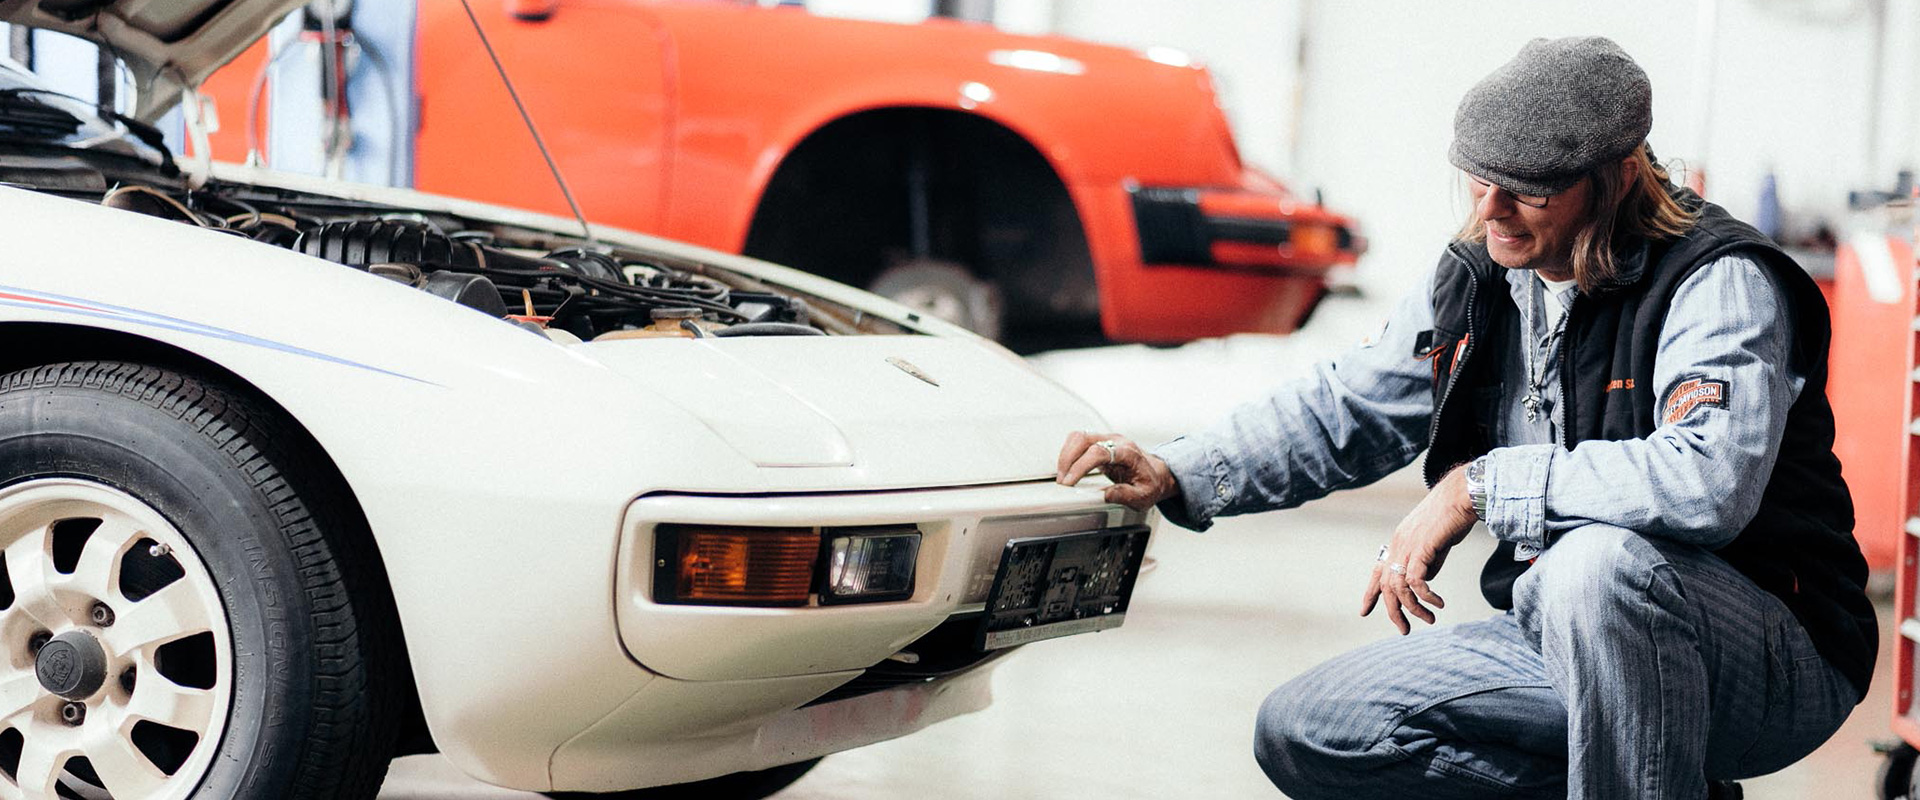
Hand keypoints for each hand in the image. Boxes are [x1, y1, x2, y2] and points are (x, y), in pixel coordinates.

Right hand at [1056, 431, 1178, 510]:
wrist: (1155, 474)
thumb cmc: (1150, 483)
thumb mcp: (1144, 496)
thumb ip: (1126, 495)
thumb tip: (1107, 494)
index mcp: (1128, 452)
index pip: (1098, 452)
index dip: (1080, 466)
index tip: (1069, 481)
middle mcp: (1116, 441)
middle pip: (1084, 439)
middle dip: (1067, 459)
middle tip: (1063, 480)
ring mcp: (1106, 439)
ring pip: (1078, 436)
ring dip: (1065, 455)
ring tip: (1063, 475)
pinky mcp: (1099, 442)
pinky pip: (1078, 441)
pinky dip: (1068, 453)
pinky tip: (1067, 468)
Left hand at [1361, 463, 1477, 634]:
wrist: (1460, 495)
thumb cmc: (1451, 517)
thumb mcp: (1434, 544)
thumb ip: (1427, 562)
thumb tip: (1424, 581)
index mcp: (1398, 543)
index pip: (1378, 571)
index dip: (1370, 593)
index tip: (1364, 611)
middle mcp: (1398, 546)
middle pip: (1386, 586)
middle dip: (1393, 611)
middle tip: (1404, 630)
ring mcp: (1407, 547)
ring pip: (1400, 588)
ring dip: (1414, 609)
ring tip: (1430, 619)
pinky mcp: (1421, 550)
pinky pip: (1416, 582)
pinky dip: (1426, 596)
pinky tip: (1439, 603)